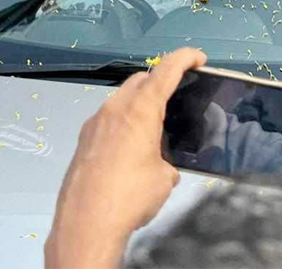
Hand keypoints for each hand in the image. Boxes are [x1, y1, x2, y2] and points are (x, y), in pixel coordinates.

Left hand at [45, 48, 206, 268]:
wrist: (85, 224)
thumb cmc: (131, 196)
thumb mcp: (165, 178)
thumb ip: (166, 160)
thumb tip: (161, 165)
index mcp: (140, 109)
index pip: (166, 70)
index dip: (185, 58)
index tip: (198, 57)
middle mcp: (115, 108)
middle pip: (141, 79)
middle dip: (161, 80)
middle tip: (177, 94)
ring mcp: (95, 122)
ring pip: (121, 98)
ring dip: (139, 102)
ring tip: (154, 125)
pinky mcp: (83, 140)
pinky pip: (108, 118)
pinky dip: (123, 121)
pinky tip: (130, 147)